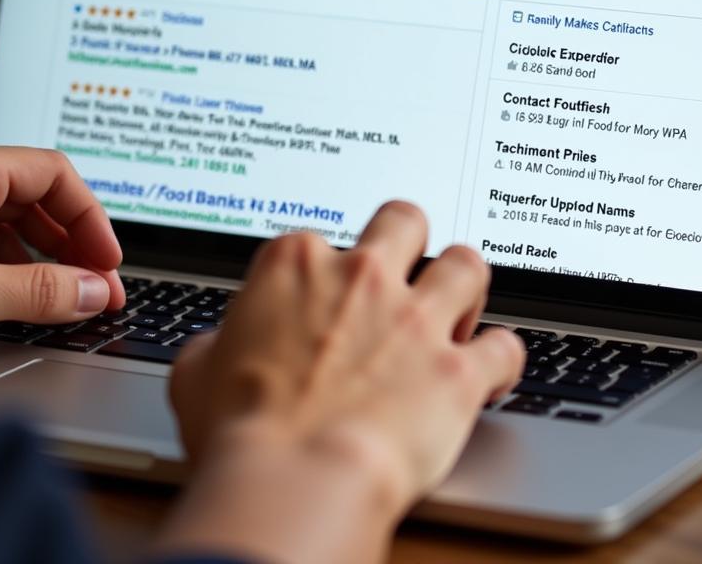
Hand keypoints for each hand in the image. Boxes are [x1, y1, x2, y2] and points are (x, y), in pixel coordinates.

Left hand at [0, 140, 124, 339]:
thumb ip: (39, 291)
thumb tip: (92, 291)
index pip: (53, 175)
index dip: (91, 217)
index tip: (109, 260)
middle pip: (32, 196)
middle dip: (71, 240)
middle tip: (96, 284)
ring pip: (5, 220)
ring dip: (41, 256)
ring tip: (62, 296)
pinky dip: (6, 265)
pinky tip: (17, 297)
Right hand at [160, 202, 524, 563]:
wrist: (295, 481)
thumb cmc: (244, 432)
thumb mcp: (197, 374)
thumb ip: (217, 343)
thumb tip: (219, 347)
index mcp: (297, 264)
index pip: (319, 241)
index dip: (323, 273)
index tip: (324, 298)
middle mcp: (362, 277)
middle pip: (404, 220)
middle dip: (408, 240)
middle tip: (405, 268)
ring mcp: (416, 318)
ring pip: (466, 263)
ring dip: (464, 284)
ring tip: (457, 306)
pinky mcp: (457, 369)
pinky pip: (505, 346)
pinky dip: (502, 358)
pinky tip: (492, 370)